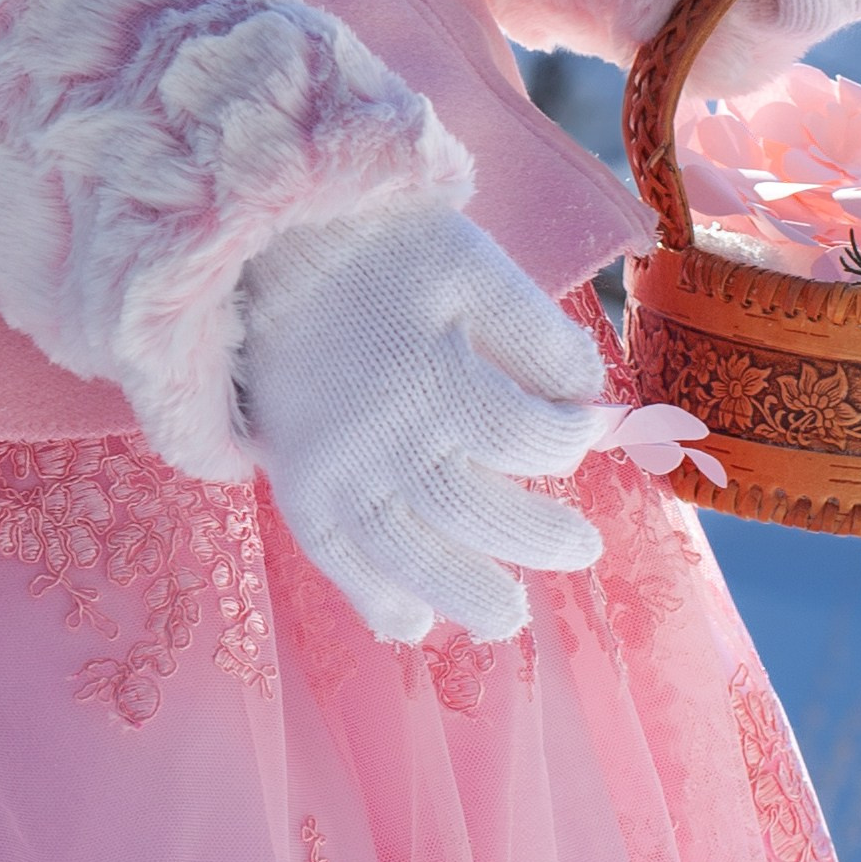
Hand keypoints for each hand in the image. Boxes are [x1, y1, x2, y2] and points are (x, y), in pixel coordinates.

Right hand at [236, 203, 615, 645]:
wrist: (268, 239)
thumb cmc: (382, 247)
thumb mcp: (473, 262)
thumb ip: (535, 331)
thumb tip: (591, 397)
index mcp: (434, 375)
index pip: (526, 436)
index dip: (570, 441)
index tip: (592, 433)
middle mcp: (383, 437)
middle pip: (473, 510)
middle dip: (538, 537)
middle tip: (583, 548)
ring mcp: (334, 470)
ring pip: (408, 557)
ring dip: (465, 595)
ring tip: (508, 616)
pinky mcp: (295, 483)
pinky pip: (337, 560)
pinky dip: (374, 599)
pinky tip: (412, 621)